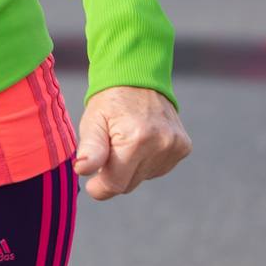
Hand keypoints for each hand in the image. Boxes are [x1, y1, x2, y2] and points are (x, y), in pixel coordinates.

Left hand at [74, 86, 190, 200]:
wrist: (139, 78)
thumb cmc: (110, 101)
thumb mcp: (92, 121)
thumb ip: (90, 149)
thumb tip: (81, 170)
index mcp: (136, 139)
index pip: (116, 184)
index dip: (100, 187)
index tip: (91, 182)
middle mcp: (161, 144)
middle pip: (130, 184)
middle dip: (114, 174)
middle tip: (107, 149)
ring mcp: (176, 147)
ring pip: (143, 177)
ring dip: (130, 167)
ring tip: (125, 140)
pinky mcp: (184, 147)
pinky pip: (158, 169)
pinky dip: (145, 162)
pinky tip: (140, 141)